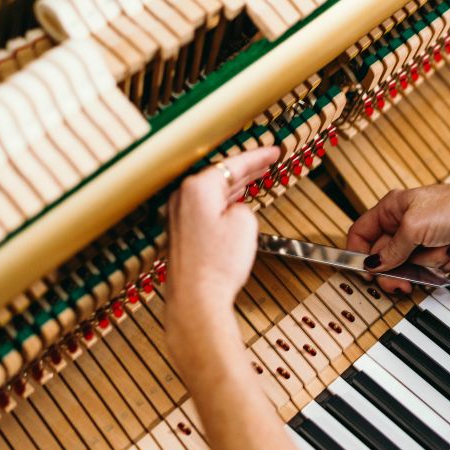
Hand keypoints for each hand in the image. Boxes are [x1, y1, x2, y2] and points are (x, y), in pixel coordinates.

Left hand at [165, 147, 278, 374]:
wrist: (197, 299)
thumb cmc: (217, 265)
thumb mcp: (245, 223)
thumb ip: (242, 205)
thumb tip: (233, 208)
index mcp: (197, 187)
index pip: (233, 163)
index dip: (258, 156)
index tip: (273, 151)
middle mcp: (182, 198)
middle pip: (219, 175)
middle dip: (245, 168)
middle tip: (266, 161)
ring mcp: (177, 216)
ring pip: (210, 191)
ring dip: (233, 186)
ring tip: (253, 179)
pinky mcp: (179, 233)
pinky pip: (204, 207)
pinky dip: (221, 202)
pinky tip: (232, 206)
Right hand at [346, 183, 449, 292]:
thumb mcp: (413, 228)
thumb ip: (391, 250)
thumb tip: (374, 265)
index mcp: (392, 207)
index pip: (362, 233)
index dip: (359, 254)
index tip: (366, 273)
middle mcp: (405, 221)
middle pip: (386, 256)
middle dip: (399, 269)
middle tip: (403, 281)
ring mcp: (423, 236)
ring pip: (410, 265)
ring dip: (428, 263)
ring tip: (442, 248)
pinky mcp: (440, 248)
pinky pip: (430, 267)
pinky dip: (442, 264)